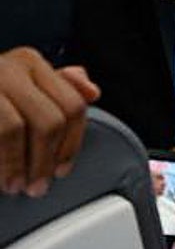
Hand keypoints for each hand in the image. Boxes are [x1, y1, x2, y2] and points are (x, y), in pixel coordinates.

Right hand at [0, 48, 99, 196]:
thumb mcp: (22, 87)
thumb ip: (57, 88)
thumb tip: (92, 91)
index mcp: (29, 62)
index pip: (71, 104)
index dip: (71, 143)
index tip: (62, 169)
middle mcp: (6, 68)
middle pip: (48, 120)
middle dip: (44, 160)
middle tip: (37, 186)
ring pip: (13, 129)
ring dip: (16, 165)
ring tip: (14, 186)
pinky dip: (0, 160)